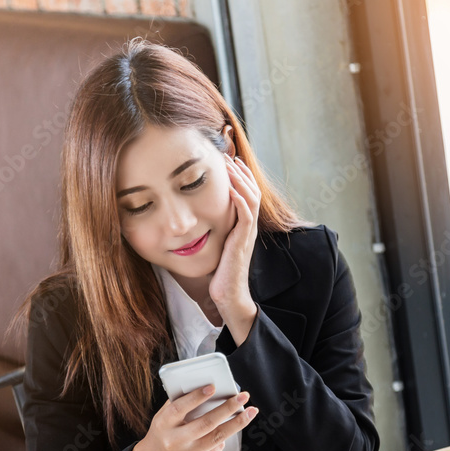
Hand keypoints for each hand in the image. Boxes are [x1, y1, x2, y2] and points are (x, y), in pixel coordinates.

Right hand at [130, 384, 258, 450]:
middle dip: (227, 408)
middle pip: (205, 424)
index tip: (213, 386)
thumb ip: (182, 402)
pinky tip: (232, 427)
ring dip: (237, 423)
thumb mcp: (164, 415)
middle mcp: (174, 442)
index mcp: (163, 425)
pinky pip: (217, 448)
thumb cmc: (164, 431)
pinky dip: (226, 436)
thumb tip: (209, 388)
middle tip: (243, 397)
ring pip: (217, 438)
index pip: (179, 409)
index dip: (196, 397)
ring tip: (251, 411)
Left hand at [209, 153, 260, 343]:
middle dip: (240, 172)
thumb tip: (197, 218)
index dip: (240, 177)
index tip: (228, 162)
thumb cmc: (219, 273)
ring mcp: (248, 233)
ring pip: (251, 199)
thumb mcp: (216, 245)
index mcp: (243, 226)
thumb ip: (213, 230)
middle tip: (228, 156)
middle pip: (252, 191)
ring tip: (230, 166)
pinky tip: (230, 188)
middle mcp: (249, 227)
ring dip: (241, 180)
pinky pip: (246, 215)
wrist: (227, 294)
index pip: (247, 195)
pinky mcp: (243, 241)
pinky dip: (240, 199)